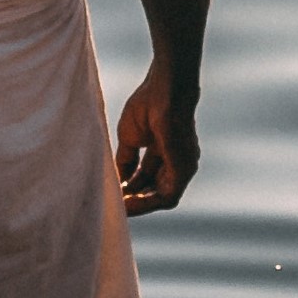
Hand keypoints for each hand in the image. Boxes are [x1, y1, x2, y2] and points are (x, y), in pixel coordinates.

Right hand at [114, 68, 198, 216]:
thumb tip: (118, 179)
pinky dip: (146, 202)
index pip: (149, 176)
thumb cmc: (149, 104)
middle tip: (113, 204)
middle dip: (134, 198)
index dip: (131, 187)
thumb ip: (126, 159)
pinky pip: (166, 197)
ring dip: (139, 204)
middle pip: (155, 189)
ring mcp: (184, 166)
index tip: (113, 193)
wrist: (164, 90)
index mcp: (166, 151)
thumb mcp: (131, 137)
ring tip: (118, 207)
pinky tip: (127, 203)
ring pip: (162, 197)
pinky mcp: (184, 169)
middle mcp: (178, 162)